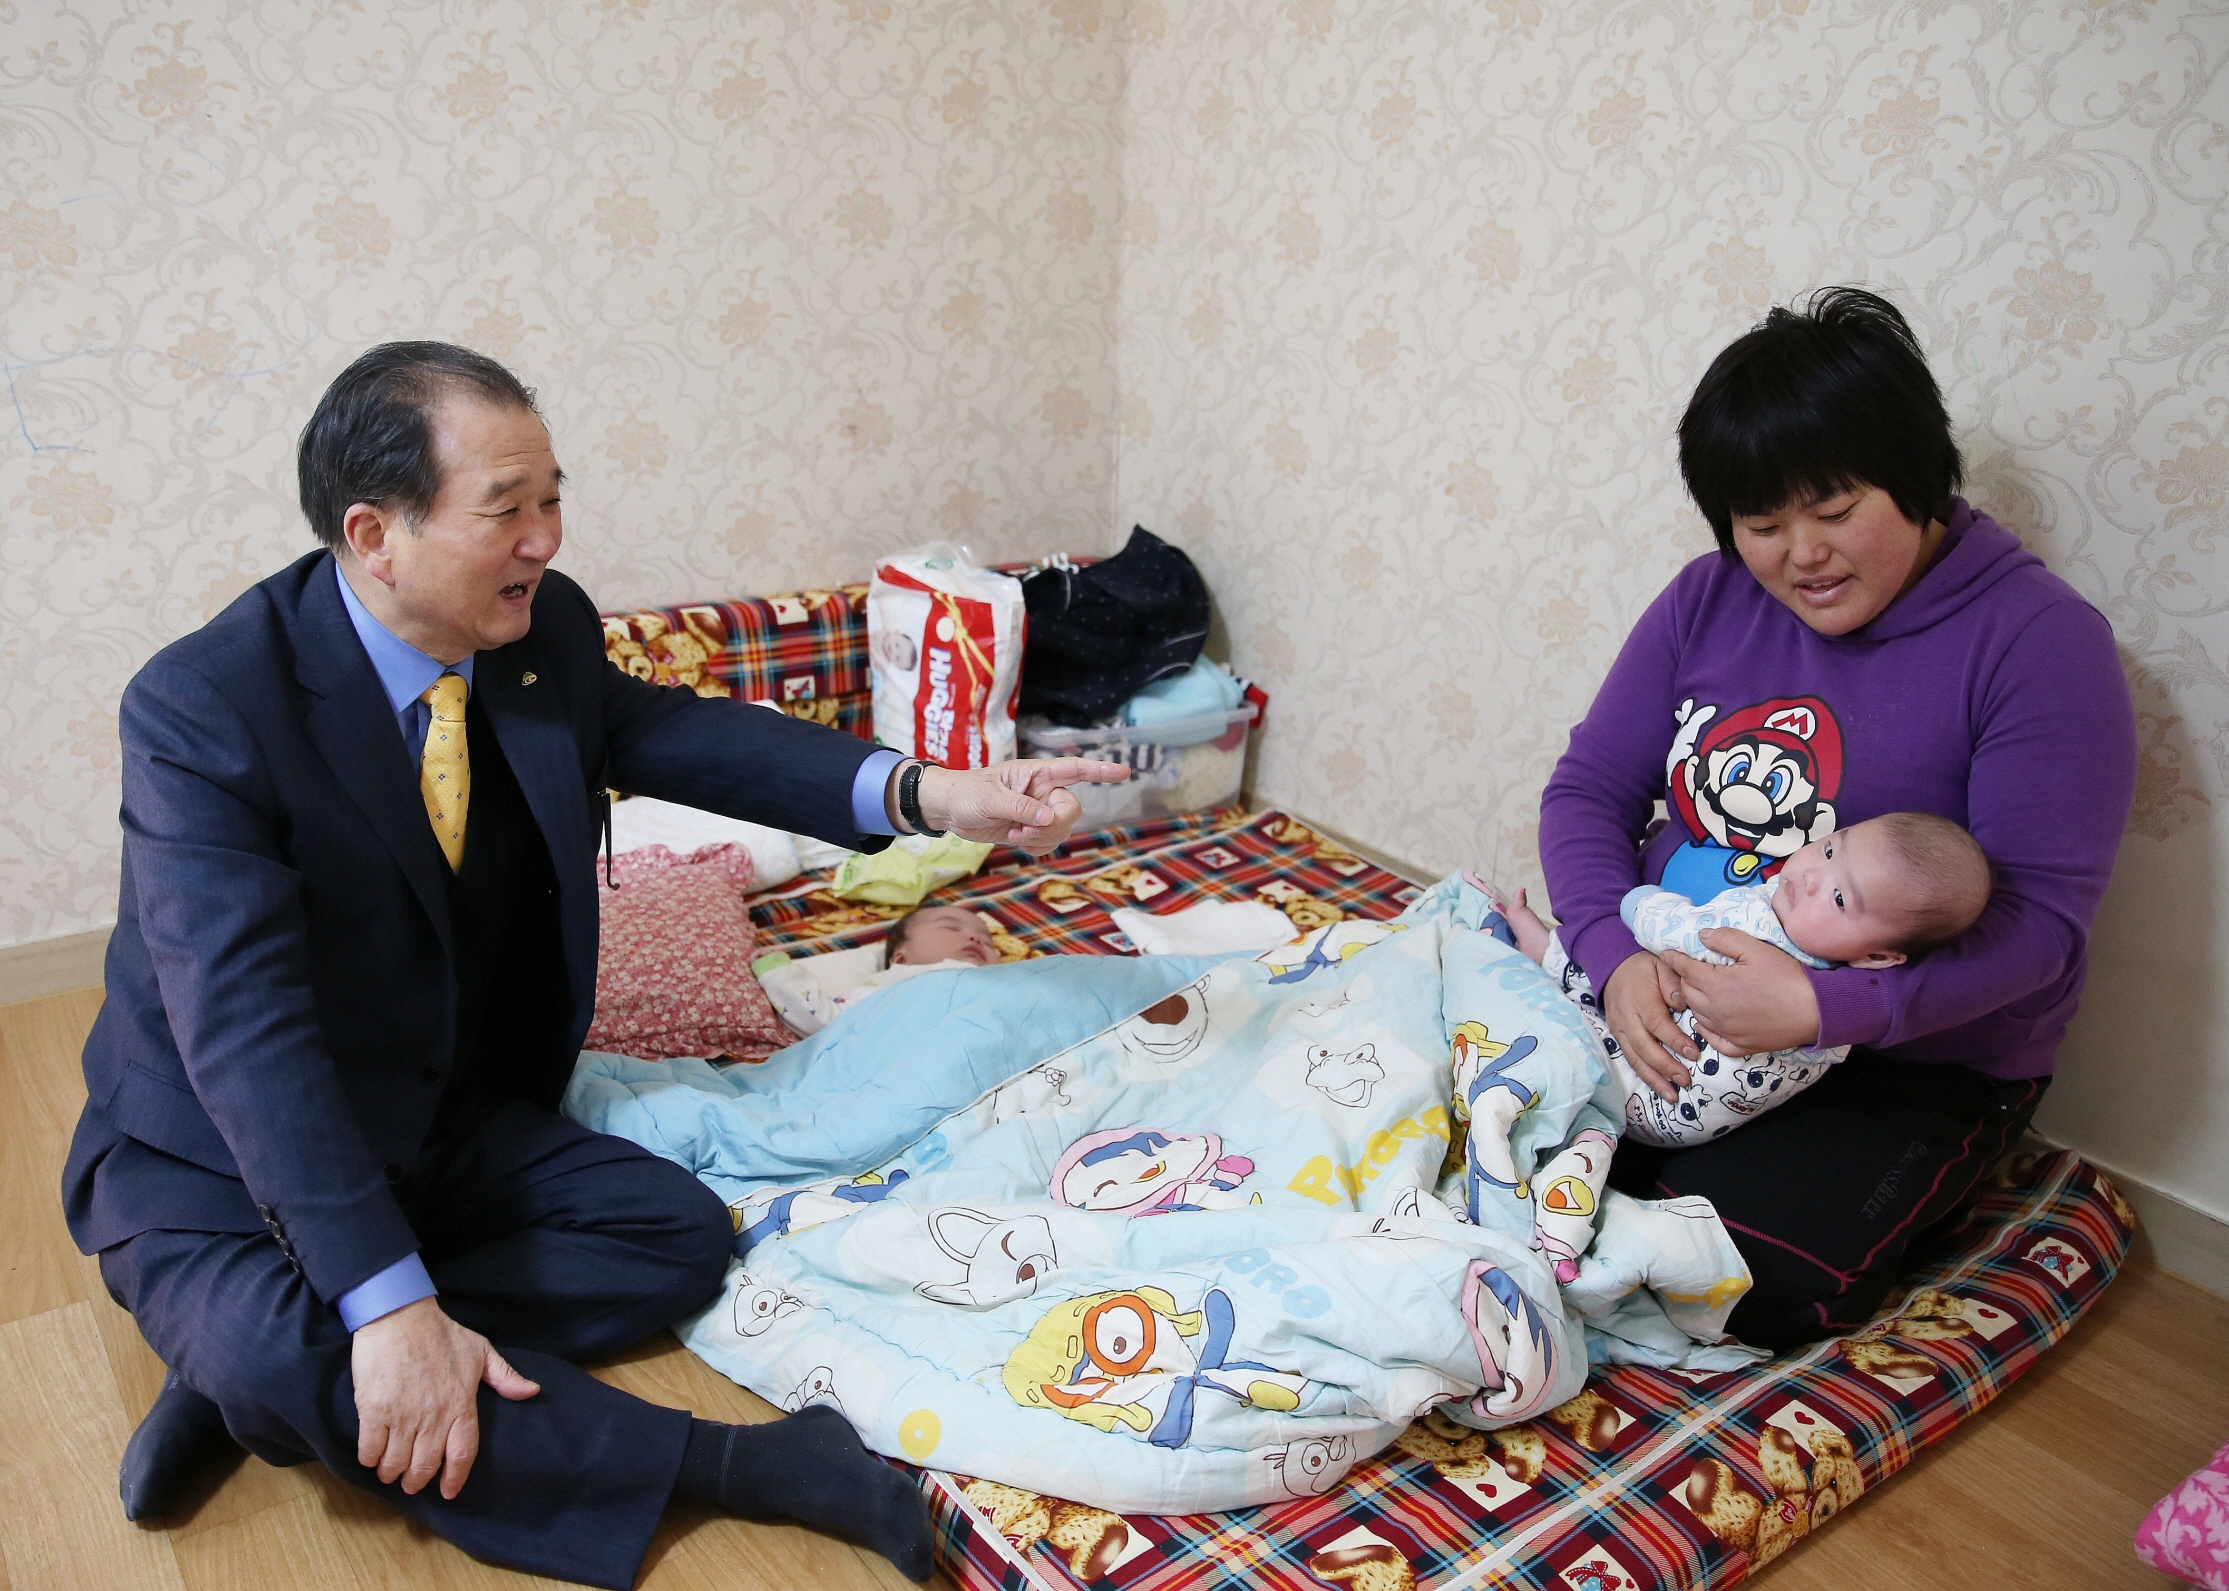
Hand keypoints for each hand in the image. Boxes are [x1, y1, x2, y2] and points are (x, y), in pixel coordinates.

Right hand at [352, 1296, 539, 1499]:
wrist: (400, 1316)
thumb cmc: (441, 1334)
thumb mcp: (481, 1351)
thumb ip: (505, 1377)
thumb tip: (532, 1392)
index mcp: (461, 1405)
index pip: (462, 1454)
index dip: (454, 1479)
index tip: (448, 1492)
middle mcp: (433, 1416)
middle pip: (425, 1466)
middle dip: (417, 1482)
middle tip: (412, 1484)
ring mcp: (403, 1415)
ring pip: (396, 1463)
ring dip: (392, 1473)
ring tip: (390, 1472)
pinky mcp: (374, 1410)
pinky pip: (370, 1449)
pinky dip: (370, 1459)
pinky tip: (372, 1457)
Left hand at [914, 758, 1128, 853]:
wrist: (949, 811)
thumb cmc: (967, 793)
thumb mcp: (991, 798)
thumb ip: (1021, 807)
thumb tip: (1048, 818)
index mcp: (1036, 774)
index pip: (1074, 769)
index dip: (1100, 770)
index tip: (1124, 772)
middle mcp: (1042, 791)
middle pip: (1071, 809)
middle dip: (1054, 824)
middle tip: (1026, 829)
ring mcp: (1038, 812)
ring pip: (1062, 830)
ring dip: (1042, 838)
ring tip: (1015, 834)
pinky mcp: (1031, 830)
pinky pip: (1050, 843)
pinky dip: (1038, 848)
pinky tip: (1018, 842)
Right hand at [1603, 950, 1698, 1102]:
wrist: (1613, 966)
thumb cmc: (1644, 967)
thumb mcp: (1661, 964)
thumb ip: (1673, 982)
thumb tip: (1682, 1004)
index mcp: (1640, 1000)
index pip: (1657, 1024)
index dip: (1674, 1040)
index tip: (1694, 1053)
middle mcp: (1627, 1018)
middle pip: (1644, 1047)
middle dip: (1664, 1066)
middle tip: (1685, 1080)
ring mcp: (1620, 1029)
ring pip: (1635, 1058)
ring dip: (1654, 1079)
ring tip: (1672, 1095)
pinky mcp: (1617, 1037)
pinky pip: (1630, 1059)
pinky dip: (1644, 1075)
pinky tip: (1659, 1088)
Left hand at [1662, 928, 1822, 1058]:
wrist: (1815, 1011)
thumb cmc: (1787, 976)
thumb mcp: (1756, 949)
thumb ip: (1725, 939)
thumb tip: (1701, 936)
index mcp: (1716, 984)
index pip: (1685, 969)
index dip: (1673, 958)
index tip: (1665, 952)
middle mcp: (1715, 1010)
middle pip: (1687, 992)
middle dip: (1684, 978)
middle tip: (1688, 969)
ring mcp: (1726, 1030)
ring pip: (1697, 1014)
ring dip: (1694, 1001)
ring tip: (1699, 991)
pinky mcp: (1740, 1045)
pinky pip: (1713, 1039)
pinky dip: (1706, 1029)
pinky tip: (1707, 1022)